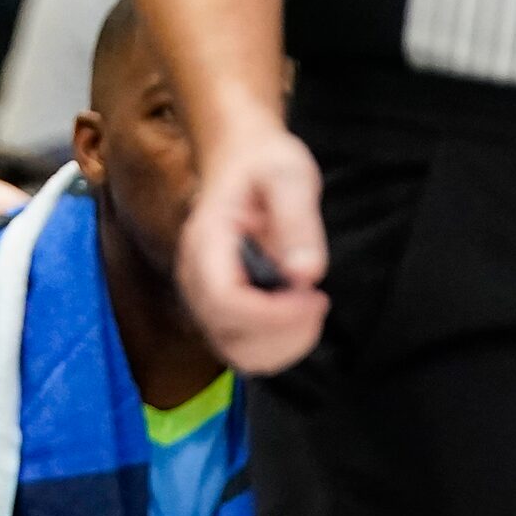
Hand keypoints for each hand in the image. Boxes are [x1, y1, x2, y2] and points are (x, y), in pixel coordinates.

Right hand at [177, 123, 328, 374]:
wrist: (242, 162)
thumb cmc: (265, 166)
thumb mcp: (289, 175)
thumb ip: (297, 220)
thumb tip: (306, 275)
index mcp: (205, 243)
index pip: (224, 301)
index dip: (271, 314)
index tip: (314, 295)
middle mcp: (196, 278)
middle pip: (229, 336)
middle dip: (284, 332)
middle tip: (318, 299)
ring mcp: (206, 299)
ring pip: (238, 353)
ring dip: (284, 345)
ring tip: (312, 306)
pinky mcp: (223, 311)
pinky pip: (246, 350)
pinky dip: (280, 346)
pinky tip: (301, 314)